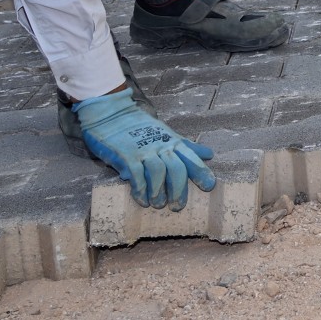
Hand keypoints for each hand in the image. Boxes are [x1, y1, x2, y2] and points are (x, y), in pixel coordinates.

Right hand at [73, 87, 215, 209]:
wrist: (111, 113)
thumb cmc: (141, 127)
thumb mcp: (167, 133)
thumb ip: (187, 146)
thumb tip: (210, 154)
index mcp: (172, 141)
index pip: (191, 157)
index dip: (201, 171)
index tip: (209, 186)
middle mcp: (160, 146)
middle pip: (176, 168)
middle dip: (179, 189)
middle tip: (178, 206)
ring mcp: (143, 150)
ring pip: (158, 172)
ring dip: (159, 191)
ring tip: (159, 204)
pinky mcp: (126, 155)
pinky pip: (136, 174)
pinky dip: (141, 190)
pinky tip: (142, 200)